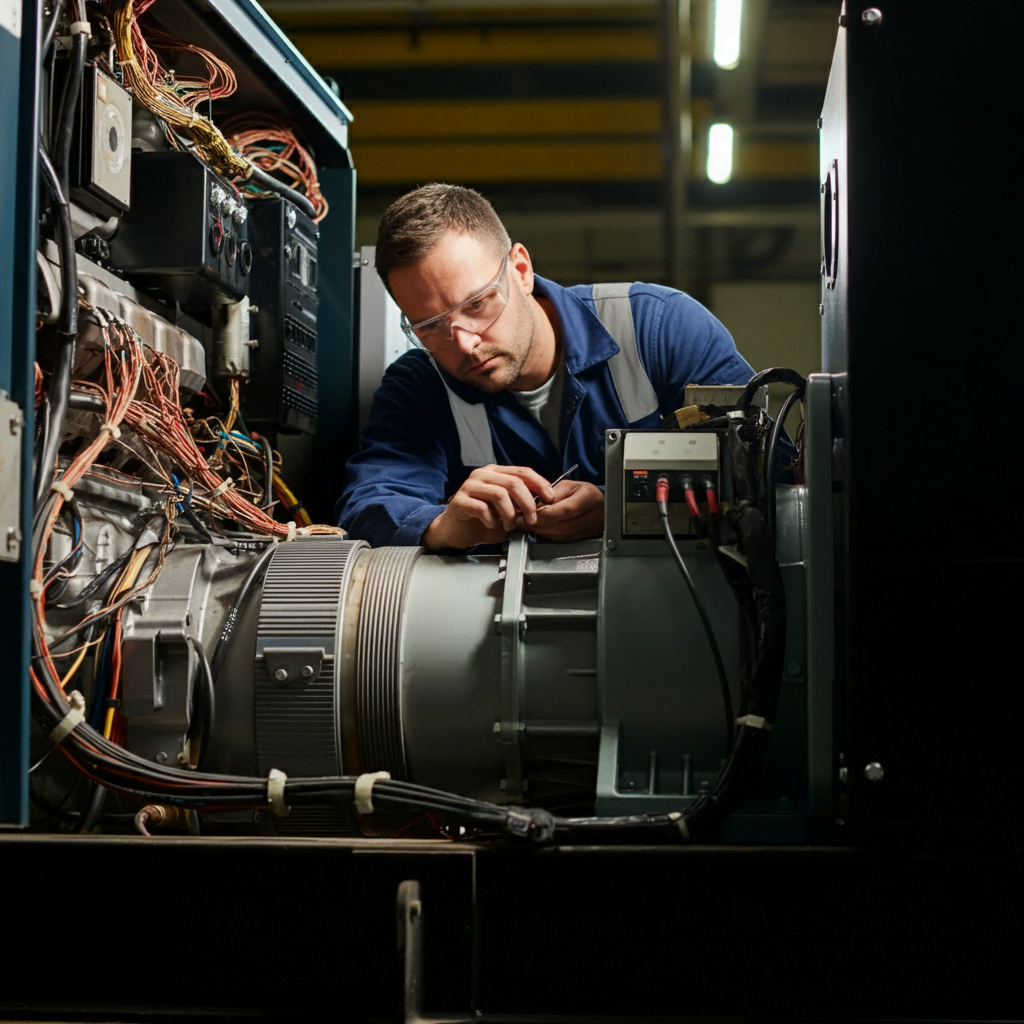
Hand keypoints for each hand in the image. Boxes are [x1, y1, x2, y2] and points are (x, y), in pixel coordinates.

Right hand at [421, 465, 554, 550]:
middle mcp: (482, 475)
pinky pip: (482, 508)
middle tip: (532, 520)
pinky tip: (491, 525)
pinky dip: (491, 520)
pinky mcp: (460, 501)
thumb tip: (545, 504)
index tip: (550, 499)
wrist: (456, 532)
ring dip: (510, 514)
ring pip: (499, 494)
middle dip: (528, 503)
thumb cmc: (484, 520)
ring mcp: (469, 486)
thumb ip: (522, 503)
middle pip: (514, 483)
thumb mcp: (509, 510)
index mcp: (496, 472)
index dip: (540, 484)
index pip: (523, 472)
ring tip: (509, 526)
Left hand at [526, 480, 603, 541]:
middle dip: (541, 526)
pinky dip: (550, 537)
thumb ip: (551, 496)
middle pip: (565, 526)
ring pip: (564, 537)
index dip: (546, 515)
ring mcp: (593, 529)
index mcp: (590, 497)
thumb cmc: (580, 492)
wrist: (596, 502)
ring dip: (543, 533)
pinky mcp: (588, 539)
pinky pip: (566, 541)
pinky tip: (541, 531)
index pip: (566, 510)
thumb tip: (533, 508)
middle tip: (524, 523)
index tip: (529, 515)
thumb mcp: (566, 486)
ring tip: (529, 527)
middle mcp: (595, 515)